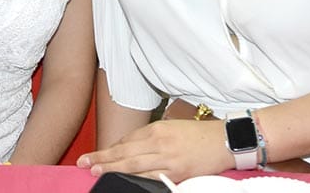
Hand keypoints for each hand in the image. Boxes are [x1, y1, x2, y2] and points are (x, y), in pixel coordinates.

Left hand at [77, 119, 234, 182]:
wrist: (225, 140)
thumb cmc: (199, 134)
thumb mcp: (172, 129)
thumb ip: (152, 138)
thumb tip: (130, 148)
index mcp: (158, 128)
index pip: (127, 140)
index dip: (109, 149)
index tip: (94, 155)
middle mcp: (160, 141)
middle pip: (125, 151)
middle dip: (102, 158)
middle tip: (84, 163)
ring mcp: (168, 157)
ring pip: (133, 165)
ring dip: (112, 169)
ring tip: (94, 172)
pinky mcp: (178, 171)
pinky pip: (151, 177)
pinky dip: (135, 179)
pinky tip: (123, 181)